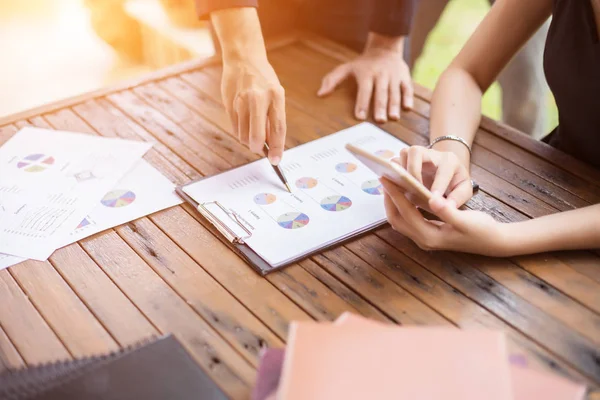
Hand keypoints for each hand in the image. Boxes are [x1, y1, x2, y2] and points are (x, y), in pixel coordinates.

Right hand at [221, 56, 285, 163]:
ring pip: (243, 134)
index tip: (276, 161)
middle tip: (259, 150)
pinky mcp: (230, 103)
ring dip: (247, 139)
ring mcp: (242, 101)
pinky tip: (244, 121)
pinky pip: (235, 127)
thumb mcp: (275, 94)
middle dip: (257, 148)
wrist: (243, 58)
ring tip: (252, 129)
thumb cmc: (263, 79)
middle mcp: (259, 98)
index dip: (277, 148)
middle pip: (257, 135)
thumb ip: (273, 118)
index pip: (278, 128)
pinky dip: (240, 131)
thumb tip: (271, 144)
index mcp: (276, 96)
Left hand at [317, 33, 412, 122]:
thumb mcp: (346, 68)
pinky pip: (407, 88)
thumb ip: (332, 80)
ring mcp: (394, 76)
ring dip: (394, 105)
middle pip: (380, 93)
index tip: (360, 116)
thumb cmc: (362, 64)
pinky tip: (407, 108)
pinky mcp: (405, 77)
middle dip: (380, 106)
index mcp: (366, 73)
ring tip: (393, 118)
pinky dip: (408, 97)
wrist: (384, 48)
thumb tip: (320, 94)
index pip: (364, 90)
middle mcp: (381, 74)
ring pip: (394, 92)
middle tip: (379, 120)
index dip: (362, 103)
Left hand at [381, 178, 508, 255]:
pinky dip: (402, 206)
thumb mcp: (466, 220)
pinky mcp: (428, 234)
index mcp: (430, 237)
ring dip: (393, 202)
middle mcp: (424, 240)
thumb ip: (447, 211)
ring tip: (390, 183)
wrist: (493, 242)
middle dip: (389, 199)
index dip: (395, 195)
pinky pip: (408, 219)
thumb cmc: (482, 230)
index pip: (406, 213)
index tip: (387, 178)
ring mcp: (425, 239)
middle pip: (396, 219)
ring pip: (400, 220)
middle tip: (384, 178)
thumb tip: (432, 199)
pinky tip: (403, 192)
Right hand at [396, 146, 471, 206]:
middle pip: (416, 152)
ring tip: (402, 188)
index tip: (434, 199)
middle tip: (414, 191)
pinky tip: (396, 188)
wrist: (450, 170)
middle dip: (413, 171)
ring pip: (403, 154)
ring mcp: (417, 155)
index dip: (438, 185)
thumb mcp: (463, 190)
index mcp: (450, 161)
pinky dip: (393, 174)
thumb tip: (446, 207)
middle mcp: (431, 154)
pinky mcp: (406, 160)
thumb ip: (457, 198)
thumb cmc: (456, 181)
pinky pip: (394, 162)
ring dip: (400, 171)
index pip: (443, 170)